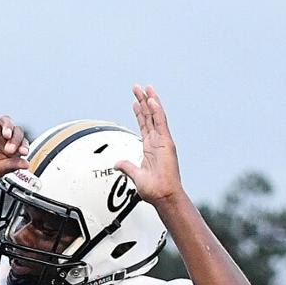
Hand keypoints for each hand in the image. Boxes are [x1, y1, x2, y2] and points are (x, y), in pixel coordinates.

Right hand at [0, 112, 28, 185]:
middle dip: (16, 138)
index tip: (23, 152)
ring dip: (8, 126)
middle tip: (10, 149)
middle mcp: (1, 138)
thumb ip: (10, 166)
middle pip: (15, 131)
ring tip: (6, 134)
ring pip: (4, 121)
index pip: (21, 143)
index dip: (24, 146)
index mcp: (7, 149)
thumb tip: (26, 164)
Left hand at [115, 85, 182, 206]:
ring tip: (145, 88)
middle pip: (149, 117)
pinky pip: (161, 124)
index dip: (140, 113)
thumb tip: (118, 164)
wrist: (163, 196)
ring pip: (156, 116)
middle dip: (143, 101)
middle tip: (138, 88)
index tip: (136, 102)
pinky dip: (156, 111)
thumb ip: (127, 167)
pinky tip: (152, 100)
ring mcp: (163, 141)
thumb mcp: (135, 176)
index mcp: (150, 147)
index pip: (144, 125)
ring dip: (150, 101)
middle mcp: (157, 142)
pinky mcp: (167, 143)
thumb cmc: (154, 190)